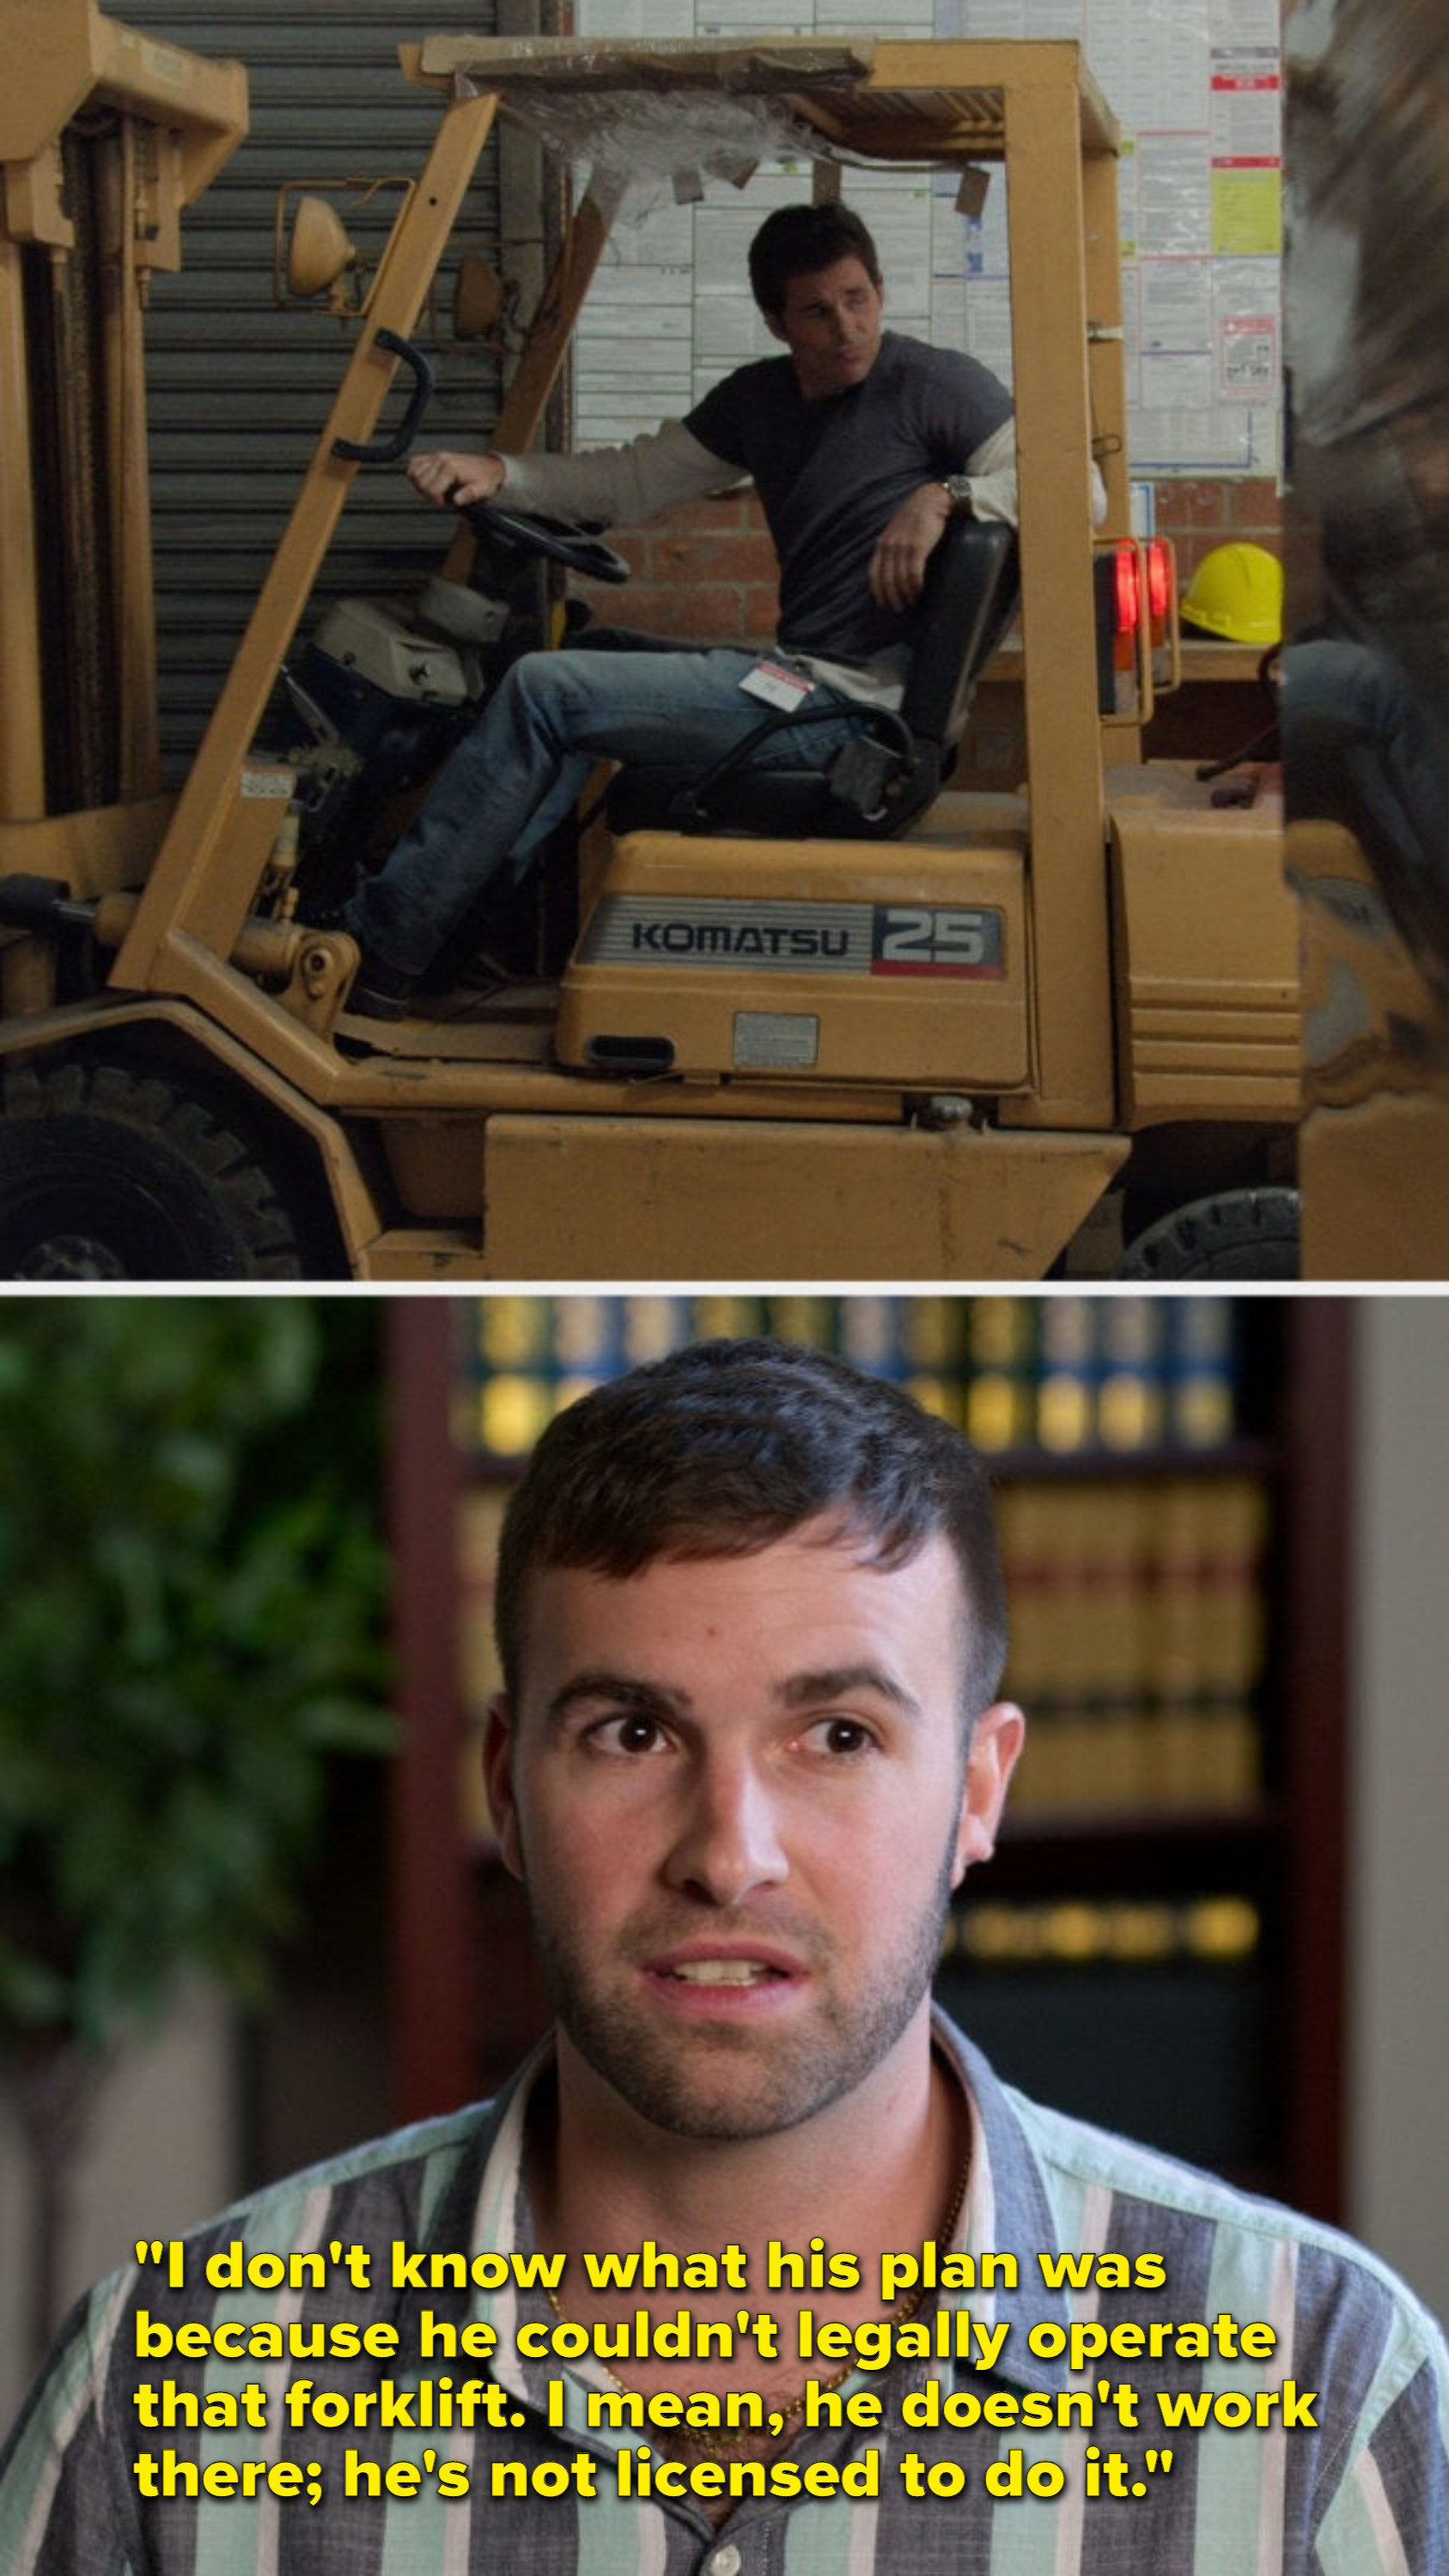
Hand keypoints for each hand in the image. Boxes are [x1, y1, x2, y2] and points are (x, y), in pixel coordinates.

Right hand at [407, 449, 506, 508]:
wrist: (490, 467)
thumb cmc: (485, 479)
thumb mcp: (482, 490)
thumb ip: (469, 495)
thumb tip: (456, 500)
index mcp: (451, 468)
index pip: (431, 489)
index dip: (436, 501)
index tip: (443, 503)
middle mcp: (441, 460)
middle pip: (420, 481)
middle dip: (427, 494)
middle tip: (439, 497)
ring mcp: (436, 456)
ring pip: (413, 471)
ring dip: (419, 484)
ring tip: (432, 489)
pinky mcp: (434, 456)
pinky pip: (414, 462)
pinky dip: (414, 472)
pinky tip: (425, 480)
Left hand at [869, 482, 953, 613]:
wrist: (932, 499)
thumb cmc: (916, 515)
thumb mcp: (896, 530)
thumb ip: (891, 547)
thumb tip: (892, 568)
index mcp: (882, 543)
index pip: (873, 574)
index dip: (877, 591)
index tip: (883, 604)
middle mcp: (889, 546)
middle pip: (886, 580)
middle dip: (892, 598)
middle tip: (899, 609)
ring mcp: (903, 546)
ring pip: (900, 580)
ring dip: (905, 594)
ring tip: (911, 602)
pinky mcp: (918, 547)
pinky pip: (913, 573)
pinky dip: (915, 586)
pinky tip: (919, 591)